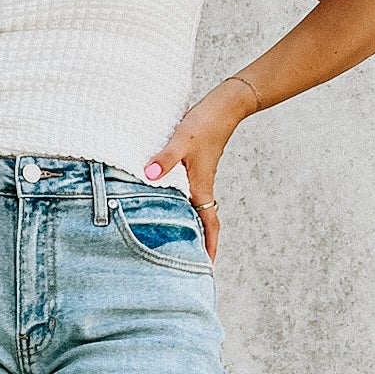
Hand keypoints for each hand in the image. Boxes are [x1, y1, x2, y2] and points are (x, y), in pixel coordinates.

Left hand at [141, 78, 250, 263]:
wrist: (224, 105)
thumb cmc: (205, 123)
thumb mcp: (182, 140)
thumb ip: (165, 157)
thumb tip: (150, 174)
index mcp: (201, 186)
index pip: (209, 225)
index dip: (209, 247)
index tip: (207, 269)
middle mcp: (202, 186)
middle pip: (203, 223)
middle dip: (198, 244)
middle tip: (189, 265)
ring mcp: (200, 177)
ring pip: (196, 209)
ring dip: (192, 227)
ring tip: (179, 243)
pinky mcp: (195, 167)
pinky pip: (190, 194)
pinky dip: (183, 207)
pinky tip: (169, 205)